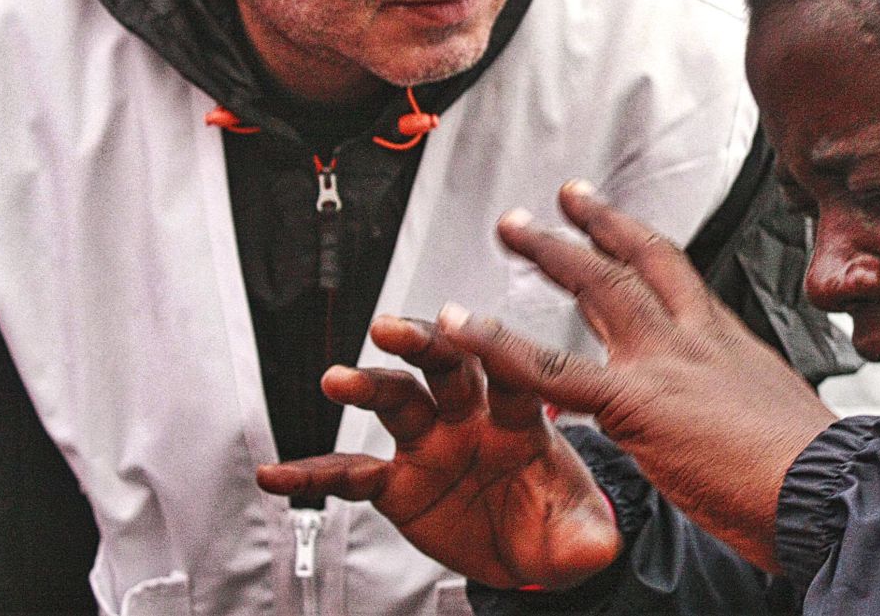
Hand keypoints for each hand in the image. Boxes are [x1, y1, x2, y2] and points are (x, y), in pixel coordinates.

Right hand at [254, 315, 619, 589]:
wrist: (530, 551)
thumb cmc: (557, 520)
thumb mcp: (581, 535)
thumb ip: (588, 537)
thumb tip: (600, 545)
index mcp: (524, 421)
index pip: (515, 377)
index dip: (497, 351)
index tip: (476, 328)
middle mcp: (472, 419)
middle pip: (448, 367)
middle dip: (423, 342)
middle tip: (393, 327)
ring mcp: (431, 445)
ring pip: (398, 402)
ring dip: (368, 386)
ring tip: (338, 379)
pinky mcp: (397, 482)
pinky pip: (351, 474)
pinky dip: (314, 473)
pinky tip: (279, 474)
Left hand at [440, 180, 837, 572]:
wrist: (830, 493)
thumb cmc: (812, 474)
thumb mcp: (771, 416)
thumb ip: (730, 400)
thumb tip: (715, 412)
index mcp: (726, 341)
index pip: (674, 272)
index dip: (634, 236)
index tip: (604, 213)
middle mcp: (696, 337)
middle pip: (634, 263)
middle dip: (589, 227)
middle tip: (555, 202)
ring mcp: (666, 363)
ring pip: (598, 290)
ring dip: (550, 253)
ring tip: (511, 228)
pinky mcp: (638, 402)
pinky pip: (555, 369)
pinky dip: (502, 345)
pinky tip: (464, 328)